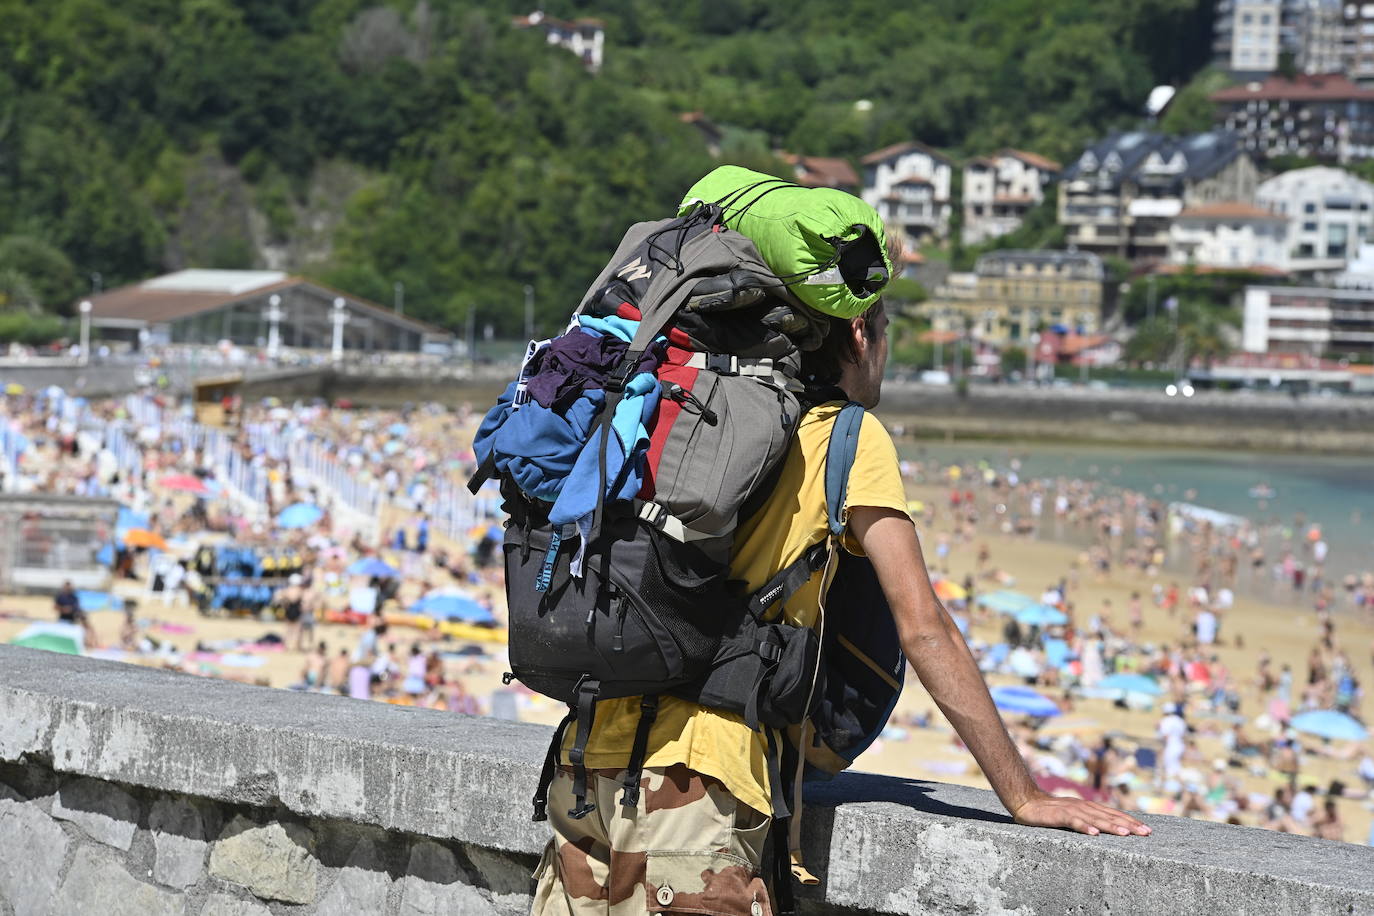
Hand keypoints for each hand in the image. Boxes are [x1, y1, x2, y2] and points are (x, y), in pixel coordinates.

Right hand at [1011, 792, 1151, 836]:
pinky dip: (1084, 827)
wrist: (1026, 801)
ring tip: (1125, 834)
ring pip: (1094, 818)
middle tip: (1146, 833)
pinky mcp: (1058, 815)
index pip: (1114, 814)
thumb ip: (1088, 820)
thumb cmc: (1050, 812)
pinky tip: (1094, 834)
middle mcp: (1083, 806)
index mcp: (1088, 807)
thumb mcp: (1073, 815)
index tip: (1147, 830)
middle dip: (1129, 824)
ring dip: (1110, 826)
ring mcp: (1071, 810)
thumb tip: (1106, 829)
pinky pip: (1073, 822)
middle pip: (1109, 815)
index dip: (1131, 820)